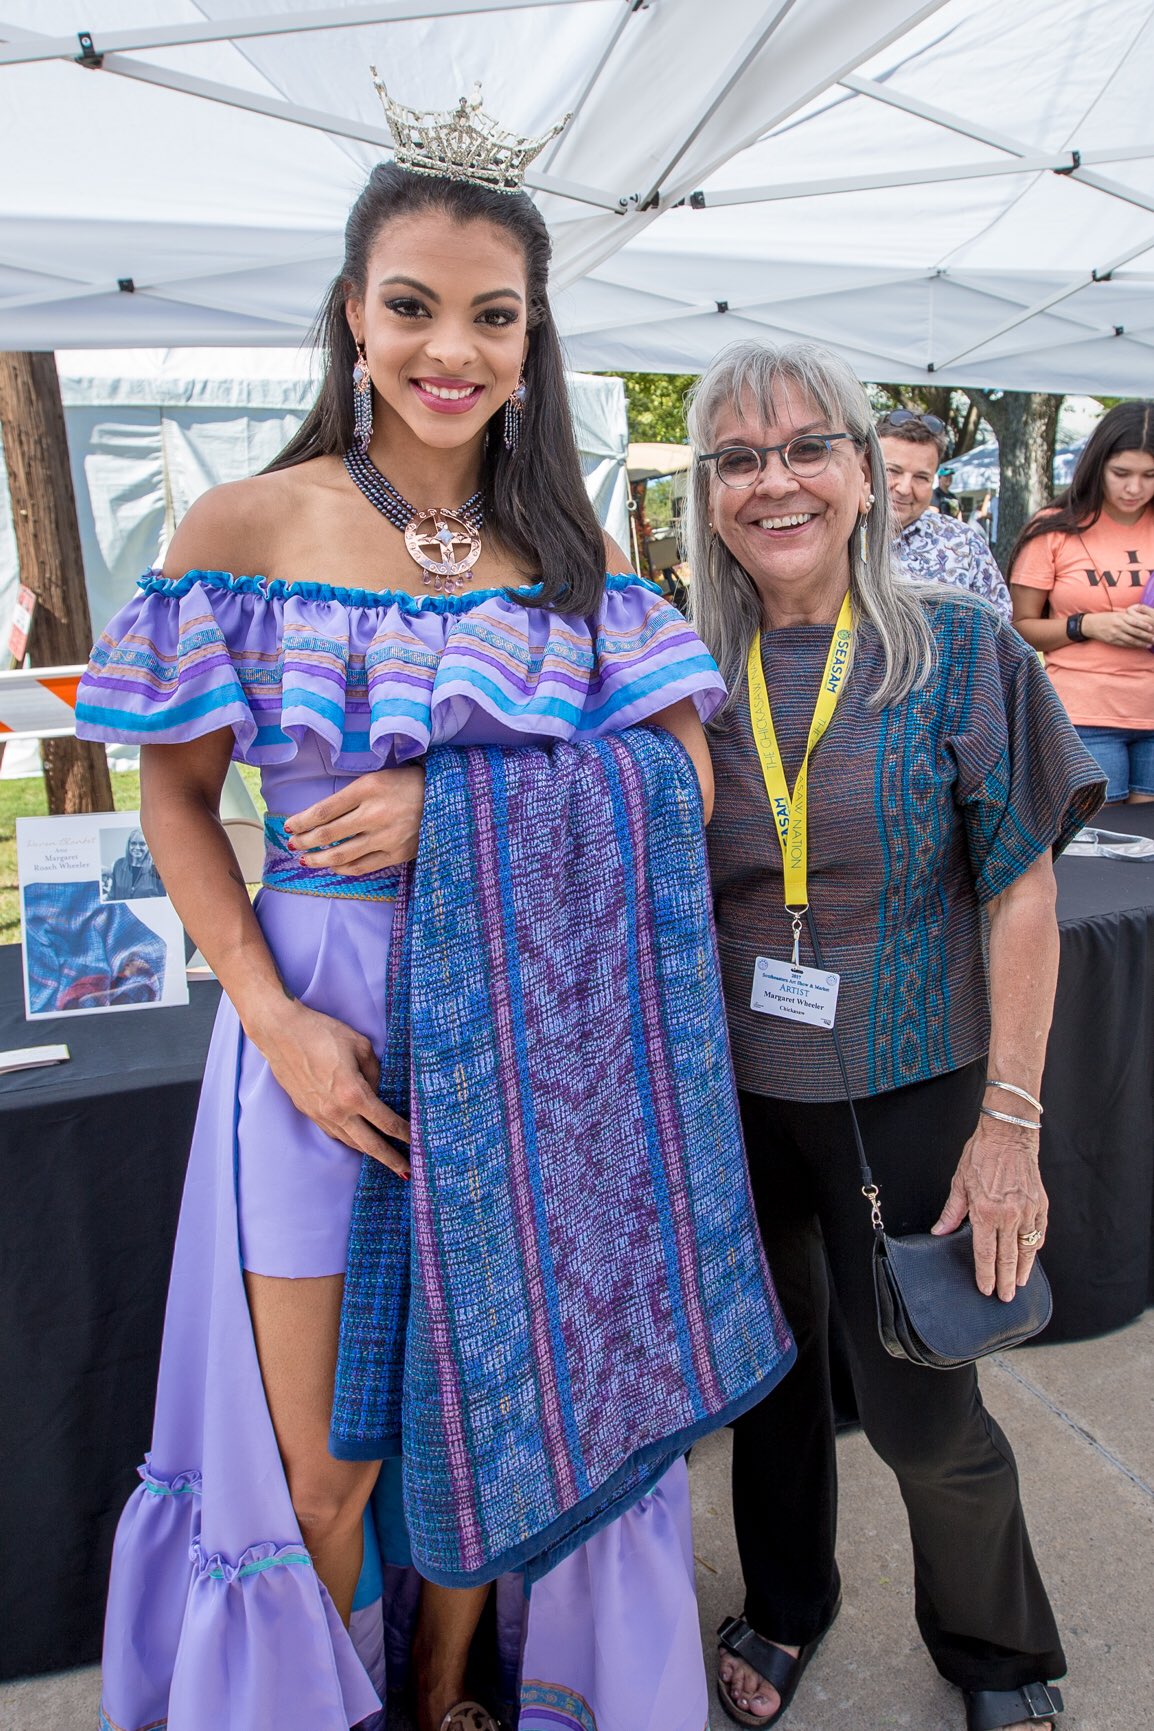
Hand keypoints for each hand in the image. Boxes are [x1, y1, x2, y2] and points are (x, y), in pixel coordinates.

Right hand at [247, 998, 409, 1176]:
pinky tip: (358, 1141)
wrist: (280, 1033)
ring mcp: (320, 1114)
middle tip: (408, 1173)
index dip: (404, 1134)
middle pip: (370, 1144)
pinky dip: (350, 1140)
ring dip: (369, 1152)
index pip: (386, 1122)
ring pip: (350, 1142)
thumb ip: (375, 1072)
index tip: (418, 1142)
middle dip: (390, 1159)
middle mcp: (337, 1111)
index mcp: (354, 1094)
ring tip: (385, 1160)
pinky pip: (334, 1133)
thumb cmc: (321, 1033)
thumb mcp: (360, 1046)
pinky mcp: (308, 1111)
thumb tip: (380, 1090)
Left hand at [285, 764, 424, 874]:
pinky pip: (362, 866)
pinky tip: (333, 867)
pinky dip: (343, 869)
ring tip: (305, 860)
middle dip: (305, 841)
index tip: (289, 826)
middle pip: (328, 834)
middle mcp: (375, 813)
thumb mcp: (376, 779)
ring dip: (318, 859)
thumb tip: (317, 818)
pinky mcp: (397, 853)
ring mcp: (387, 836)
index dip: (302, 821)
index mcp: (367, 788)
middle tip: (293, 845)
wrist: (446, 797)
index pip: (323, 810)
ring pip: (342, 854)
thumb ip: (349, 797)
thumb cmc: (406, 784)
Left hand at [931, 1117, 1047, 1301]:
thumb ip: (953, 1212)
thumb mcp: (960, 1182)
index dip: (985, 1274)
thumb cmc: (982, 1155)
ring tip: (1020, 1284)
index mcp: (986, 1212)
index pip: (985, 1253)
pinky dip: (1034, 1247)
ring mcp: (1028, 1211)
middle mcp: (1009, 1215)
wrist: (1009, 1135)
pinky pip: (1039, 1233)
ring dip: (1023, 1270)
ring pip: (1026, 1249)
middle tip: (1006, 1298)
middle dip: (1006, 1281)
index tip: (986, 1289)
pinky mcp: (1040, 1205)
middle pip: (1007, 1258)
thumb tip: (940, 1232)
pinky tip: (1030, 1256)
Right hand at [1081, 604, 1153, 648]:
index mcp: (1120, 617)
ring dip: (1141, 643)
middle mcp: (1119, 626)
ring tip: (1149, 644)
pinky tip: (1139, 646)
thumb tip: (1140, 618)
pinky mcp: (1112, 640)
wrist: (1090, 625)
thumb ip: (1127, 616)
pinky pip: (1125, 644)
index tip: (1152, 628)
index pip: (1135, 622)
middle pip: (1135, 632)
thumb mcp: (1116, 614)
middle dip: (1146, 636)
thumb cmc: (1105, 618)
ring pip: (1131, 640)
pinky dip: (1133, 645)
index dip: (1144, 626)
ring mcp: (1115, 634)